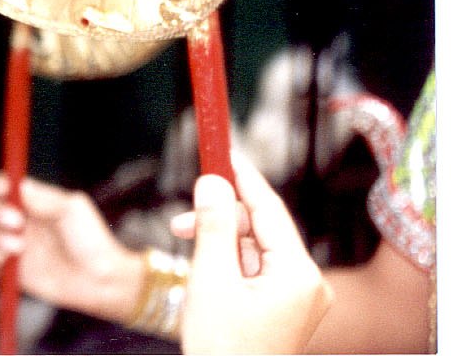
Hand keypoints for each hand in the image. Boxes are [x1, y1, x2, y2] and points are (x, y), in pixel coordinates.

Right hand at [0, 172, 142, 322]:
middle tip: (17, 223)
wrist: (99, 279)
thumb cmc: (91, 240)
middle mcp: (19, 222)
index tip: (4, 191)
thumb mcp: (72, 208)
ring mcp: (14, 246)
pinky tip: (7, 260)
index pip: (2, 186)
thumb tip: (17, 187)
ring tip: (20, 247)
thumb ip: (43, 196)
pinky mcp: (12, 271)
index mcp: (32, 202)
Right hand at [177, 153, 331, 354]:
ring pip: (255, 250)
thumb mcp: (210, 280)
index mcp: (299, 275)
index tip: (221, 151)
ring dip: (220, 244)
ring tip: (191, 260)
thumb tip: (212, 182)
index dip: (242, 177)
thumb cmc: (223, 349)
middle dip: (221, 220)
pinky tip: (205, 275)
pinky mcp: (284, 310)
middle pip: (262, 229)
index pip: (270, 209)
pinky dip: (228, 264)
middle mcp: (308, 284)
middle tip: (179, 222)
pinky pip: (255, 271)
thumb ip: (212, 226)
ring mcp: (299, 299)